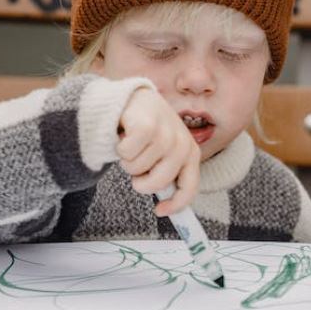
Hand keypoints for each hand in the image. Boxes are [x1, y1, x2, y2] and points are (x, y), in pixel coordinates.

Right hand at [117, 88, 200, 216]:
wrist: (134, 98)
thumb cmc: (148, 130)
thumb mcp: (164, 152)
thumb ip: (167, 173)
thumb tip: (166, 206)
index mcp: (190, 152)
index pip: (189, 187)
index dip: (175, 204)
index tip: (160, 211)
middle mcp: (182, 143)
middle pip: (157, 183)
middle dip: (141, 181)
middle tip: (136, 166)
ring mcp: (166, 134)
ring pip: (136, 168)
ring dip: (128, 160)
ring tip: (133, 143)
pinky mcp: (147, 126)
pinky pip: (126, 154)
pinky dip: (120, 147)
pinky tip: (125, 133)